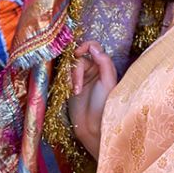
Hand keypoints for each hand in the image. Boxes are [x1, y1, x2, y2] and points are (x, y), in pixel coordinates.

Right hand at [67, 39, 117, 158]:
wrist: (92, 126)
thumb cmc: (103, 105)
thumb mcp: (107, 82)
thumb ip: (103, 61)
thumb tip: (93, 47)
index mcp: (104, 67)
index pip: (94, 47)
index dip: (85, 46)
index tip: (78, 53)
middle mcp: (93, 69)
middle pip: (79, 56)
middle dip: (77, 68)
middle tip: (77, 83)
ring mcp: (82, 77)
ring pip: (71, 66)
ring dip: (73, 76)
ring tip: (76, 91)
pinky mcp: (72, 85)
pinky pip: (66, 74)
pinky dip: (68, 81)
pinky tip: (72, 92)